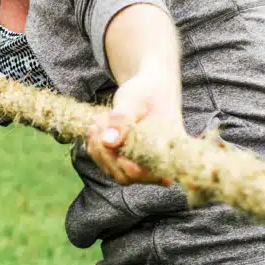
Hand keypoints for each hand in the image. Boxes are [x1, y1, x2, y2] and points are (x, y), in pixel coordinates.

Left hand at [85, 68, 178, 186]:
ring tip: (102, 119)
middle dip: (106, 150)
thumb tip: (109, 142)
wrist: (148, 89)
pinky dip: (95, 146)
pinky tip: (99, 126)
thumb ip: (122, 119)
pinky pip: (104, 163)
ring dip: (99, 147)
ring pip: (112, 171)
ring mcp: (140, 165)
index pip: (150, 174)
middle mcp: (156, 162)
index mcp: (168, 149)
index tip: (112, 142)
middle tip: (104, 119)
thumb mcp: (134, 100)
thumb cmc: (147, 92)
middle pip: (126, 176)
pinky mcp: (125, 161)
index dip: (129, 166)